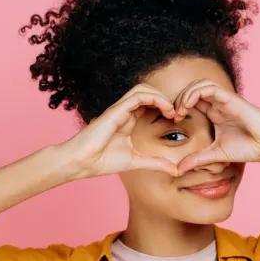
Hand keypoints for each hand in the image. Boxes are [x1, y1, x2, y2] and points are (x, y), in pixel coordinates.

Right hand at [59, 84, 179, 178]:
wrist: (82, 163)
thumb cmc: (102, 161)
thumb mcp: (137, 162)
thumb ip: (156, 163)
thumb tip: (175, 170)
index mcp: (128, 121)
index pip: (149, 104)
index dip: (165, 108)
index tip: (176, 120)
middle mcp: (124, 112)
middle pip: (148, 92)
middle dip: (166, 99)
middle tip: (177, 114)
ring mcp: (120, 109)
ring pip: (143, 89)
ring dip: (161, 96)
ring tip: (172, 111)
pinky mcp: (117, 110)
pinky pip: (138, 96)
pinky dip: (155, 98)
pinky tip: (165, 110)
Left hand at [173, 79, 259, 173]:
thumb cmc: (249, 148)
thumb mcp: (216, 154)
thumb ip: (198, 159)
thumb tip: (178, 169)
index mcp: (214, 113)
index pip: (191, 101)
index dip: (178, 106)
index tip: (171, 121)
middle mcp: (218, 104)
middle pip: (193, 89)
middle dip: (178, 98)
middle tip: (172, 115)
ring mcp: (225, 100)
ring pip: (200, 84)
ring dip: (185, 94)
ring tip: (179, 111)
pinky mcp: (232, 99)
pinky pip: (210, 87)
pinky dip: (195, 93)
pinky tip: (187, 106)